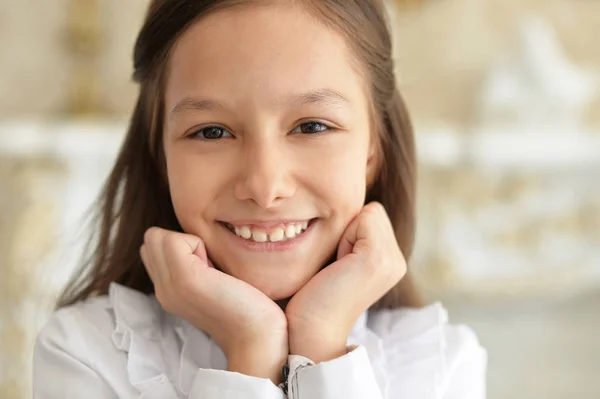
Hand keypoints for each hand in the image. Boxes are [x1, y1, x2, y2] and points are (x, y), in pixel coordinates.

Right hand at [140, 227, 287, 383]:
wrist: (257, 334)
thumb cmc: (247, 305)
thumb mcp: (212, 282)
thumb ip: (195, 264)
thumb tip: (191, 240)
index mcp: (169, 291)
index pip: (153, 247)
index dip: (181, 244)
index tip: (207, 265)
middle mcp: (162, 290)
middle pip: (151, 239)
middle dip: (181, 240)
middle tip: (209, 265)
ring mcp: (169, 286)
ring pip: (156, 237)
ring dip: (188, 242)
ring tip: (211, 267)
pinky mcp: (184, 279)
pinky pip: (172, 240)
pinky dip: (196, 243)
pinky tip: (214, 269)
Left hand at [285, 202, 406, 362]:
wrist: (312, 328)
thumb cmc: (315, 294)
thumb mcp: (342, 259)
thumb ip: (355, 236)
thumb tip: (349, 207)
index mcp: (392, 261)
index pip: (373, 215)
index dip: (349, 230)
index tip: (338, 263)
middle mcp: (398, 261)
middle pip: (372, 211)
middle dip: (349, 230)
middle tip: (338, 265)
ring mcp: (392, 260)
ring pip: (368, 212)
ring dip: (346, 233)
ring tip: (339, 265)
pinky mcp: (378, 258)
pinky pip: (362, 219)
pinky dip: (345, 237)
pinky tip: (340, 265)